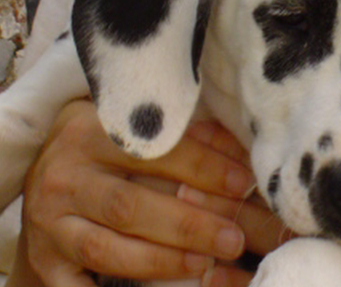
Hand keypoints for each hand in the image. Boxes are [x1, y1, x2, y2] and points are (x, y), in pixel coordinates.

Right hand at [13, 100, 289, 286]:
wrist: (51, 166)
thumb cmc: (109, 144)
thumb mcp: (139, 128)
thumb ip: (186, 136)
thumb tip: (240, 151)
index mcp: (90, 132)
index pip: (154, 153)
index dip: (204, 169)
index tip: (243, 184)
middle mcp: (65, 176)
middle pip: (129, 206)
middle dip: (188, 226)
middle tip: (234, 239)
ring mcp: (50, 221)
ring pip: (106, 248)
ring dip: (161, 261)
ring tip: (206, 263)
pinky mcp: (46, 258)